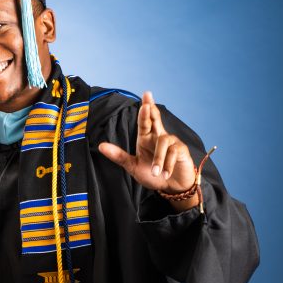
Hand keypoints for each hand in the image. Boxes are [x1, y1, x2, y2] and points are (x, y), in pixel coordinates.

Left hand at [99, 92, 197, 209]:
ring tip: (155, 172)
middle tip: (147, 97)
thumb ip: (119, 156)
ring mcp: (171, 142)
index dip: (145, 108)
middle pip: (156, 118)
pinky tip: (165, 173)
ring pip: (163, 142)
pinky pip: (173, 152)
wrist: (171, 187)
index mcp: (146, 138)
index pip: (144, 121)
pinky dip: (167, 164)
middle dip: (152, 108)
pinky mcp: (181, 150)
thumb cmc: (153, 174)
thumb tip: (101, 146)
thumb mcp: (133, 166)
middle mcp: (158, 137)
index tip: (145, 95)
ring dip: (158, 159)